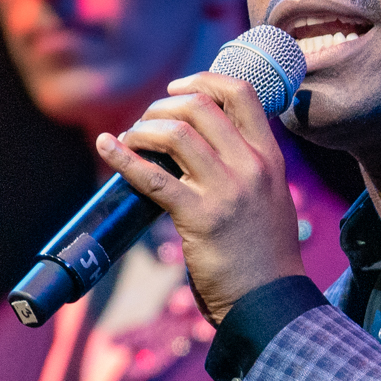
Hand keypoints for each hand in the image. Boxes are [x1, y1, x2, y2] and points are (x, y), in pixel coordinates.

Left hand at [95, 71, 306, 325]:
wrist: (270, 300)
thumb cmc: (267, 253)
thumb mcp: (272, 197)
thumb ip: (250, 168)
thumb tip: (208, 144)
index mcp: (269, 157)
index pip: (241, 93)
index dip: (204, 80)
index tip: (178, 88)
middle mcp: (251, 166)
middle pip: (200, 107)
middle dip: (163, 106)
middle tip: (146, 122)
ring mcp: (227, 191)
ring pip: (176, 134)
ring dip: (144, 129)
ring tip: (131, 139)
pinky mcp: (200, 218)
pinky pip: (153, 178)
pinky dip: (123, 158)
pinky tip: (107, 147)